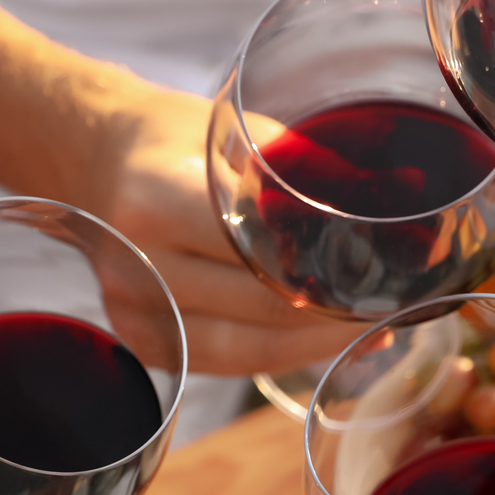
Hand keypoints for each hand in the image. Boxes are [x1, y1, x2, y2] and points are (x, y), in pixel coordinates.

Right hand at [103, 85, 367, 375]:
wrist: (94, 159)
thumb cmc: (173, 139)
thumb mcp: (238, 132)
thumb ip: (308, 168)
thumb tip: (400, 192)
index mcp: (159, 200)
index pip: (262, 255)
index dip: (333, 272)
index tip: (390, 272)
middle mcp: (141, 264)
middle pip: (262, 311)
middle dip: (337, 314)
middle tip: (395, 305)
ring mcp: (135, 312)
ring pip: (248, 353)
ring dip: (315, 346)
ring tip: (372, 332)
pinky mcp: (143, 342)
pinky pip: (225, 361)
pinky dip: (279, 354)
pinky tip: (322, 342)